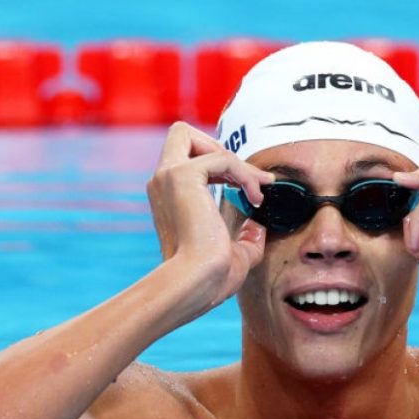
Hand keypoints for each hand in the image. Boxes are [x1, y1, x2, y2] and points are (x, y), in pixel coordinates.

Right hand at [146, 122, 273, 310]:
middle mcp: (162, 181)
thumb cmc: (210, 278)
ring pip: (198, 138)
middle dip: (219, 149)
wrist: (195, 284)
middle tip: (249, 181)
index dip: (219, 164)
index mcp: (167, 196)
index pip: (188, 157)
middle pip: (183, 134)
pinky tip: (254, 197)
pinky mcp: (183, 176)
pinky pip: (222, 158)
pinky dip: (243, 173)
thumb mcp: (235, 255)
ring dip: (235, 162)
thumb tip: (257, 227)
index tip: (250, 189)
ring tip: (257, 190)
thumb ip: (246, 238)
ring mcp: (168, 175)